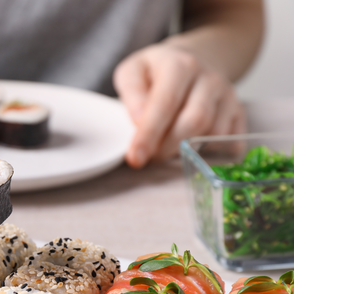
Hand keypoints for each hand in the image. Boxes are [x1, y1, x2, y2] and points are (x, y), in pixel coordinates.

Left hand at [114, 44, 246, 167]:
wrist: (193, 59)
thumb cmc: (157, 71)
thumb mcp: (132, 71)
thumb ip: (132, 93)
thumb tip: (139, 121)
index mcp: (180, 65)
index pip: (165, 104)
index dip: (149, 135)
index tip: (136, 158)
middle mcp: (209, 78)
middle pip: (194, 121)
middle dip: (168, 147)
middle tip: (149, 156)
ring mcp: (228, 95)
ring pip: (212, 134)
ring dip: (187, 150)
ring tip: (167, 147)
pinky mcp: (239, 111)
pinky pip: (230, 140)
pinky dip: (210, 152)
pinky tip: (192, 148)